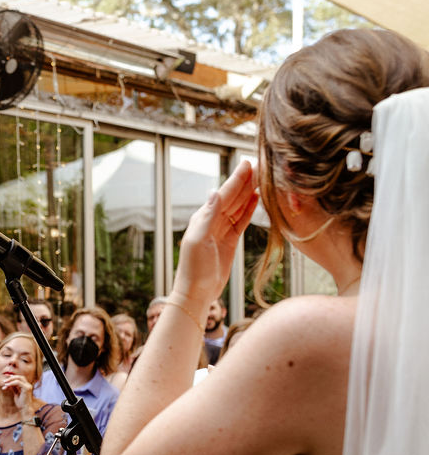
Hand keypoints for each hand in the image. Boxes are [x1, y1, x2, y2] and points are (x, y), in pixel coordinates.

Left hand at [0, 373, 32, 411]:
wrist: (24, 409)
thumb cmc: (21, 403)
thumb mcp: (16, 393)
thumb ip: (14, 387)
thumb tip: (8, 383)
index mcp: (26, 386)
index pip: (20, 378)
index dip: (13, 377)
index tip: (6, 377)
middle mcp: (28, 385)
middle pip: (20, 377)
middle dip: (11, 377)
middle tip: (4, 381)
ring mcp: (28, 386)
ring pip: (19, 378)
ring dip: (11, 380)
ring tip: (5, 383)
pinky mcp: (27, 388)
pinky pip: (18, 382)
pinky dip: (12, 383)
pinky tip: (7, 385)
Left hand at [171, 159, 259, 305]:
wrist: (197, 292)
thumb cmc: (194, 269)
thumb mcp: (199, 241)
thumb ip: (208, 216)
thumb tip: (214, 191)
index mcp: (203, 218)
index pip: (223, 194)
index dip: (236, 179)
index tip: (247, 163)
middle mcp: (211, 220)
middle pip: (232, 197)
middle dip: (245, 180)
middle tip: (259, 163)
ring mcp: (221, 230)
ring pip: (238, 206)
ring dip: (248, 191)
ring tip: (261, 176)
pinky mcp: (229, 240)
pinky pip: (241, 220)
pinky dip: (248, 208)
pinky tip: (256, 198)